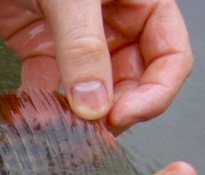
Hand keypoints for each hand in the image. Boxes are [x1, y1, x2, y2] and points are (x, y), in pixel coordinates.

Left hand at [0, 0, 192, 132]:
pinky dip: (41, 105)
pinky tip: (34, 117)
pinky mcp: (41, 47)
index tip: (124, 115)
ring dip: (80, 116)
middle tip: (94, 132)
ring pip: (92, 92)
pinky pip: (48, 86)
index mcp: (142, 3)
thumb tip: (94, 105)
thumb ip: (84, 48)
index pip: (170, 58)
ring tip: (65, 132)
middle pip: (132, 83)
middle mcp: (115, 23)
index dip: (155, 93)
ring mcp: (79, 39)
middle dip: (116, 111)